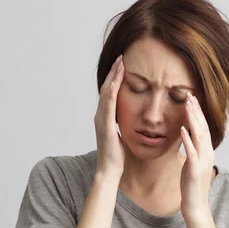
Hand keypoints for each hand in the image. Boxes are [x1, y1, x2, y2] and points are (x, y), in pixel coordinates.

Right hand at [94, 55, 124, 175]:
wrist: (109, 170)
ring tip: (120, 63)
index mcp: (105, 117)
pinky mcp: (106, 127)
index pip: (110, 92)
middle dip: (114, 72)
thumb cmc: (116, 156)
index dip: (115, 77)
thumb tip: (128, 117)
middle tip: (121, 57)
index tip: (123, 64)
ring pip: (106, 94)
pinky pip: (108, 107)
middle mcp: (100, 116)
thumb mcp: (120, 134)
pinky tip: (115, 83)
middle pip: (106, 88)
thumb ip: (120, 124)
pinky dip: (110, 94)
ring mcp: (101, 121)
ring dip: (113, 78)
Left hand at [180, 92, 214, 220]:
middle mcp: (208, 153)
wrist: (195, 204)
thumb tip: (188, 137)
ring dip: (192, 119)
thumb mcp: (192, 164)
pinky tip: (181, 128)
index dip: (198, 113)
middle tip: (190, 96)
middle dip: (196, 111)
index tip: (192, 100)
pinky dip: (187, 138)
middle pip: (203, 127)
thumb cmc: (191, 186)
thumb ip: (192, 150)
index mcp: (207, 152)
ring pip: (199, 135)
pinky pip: (191, 150)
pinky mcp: (195, 168)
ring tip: (186, 106)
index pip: (203, 128)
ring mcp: (202, 160)